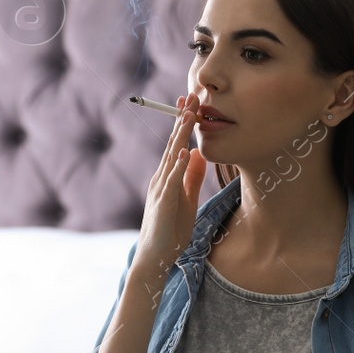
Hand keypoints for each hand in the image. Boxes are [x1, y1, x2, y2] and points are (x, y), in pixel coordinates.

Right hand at [135, 93, 207, 273]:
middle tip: (192, 95)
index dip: (184, 122)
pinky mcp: (164, 204)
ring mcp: (161, 190)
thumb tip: (198, 153)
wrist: (155, 257)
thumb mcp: (186, 199)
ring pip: (172, 157)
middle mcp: (162, 178)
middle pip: (173, 143)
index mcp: (168, 176)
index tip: (192, 102)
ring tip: (189, 115)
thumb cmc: (170, 230)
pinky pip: (172, 182)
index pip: (177, 143)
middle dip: (183, 119)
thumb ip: (191, 177)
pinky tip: (185, 152)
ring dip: (180, 135)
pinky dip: (178, 166)